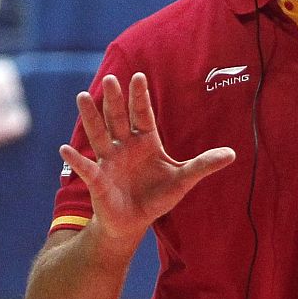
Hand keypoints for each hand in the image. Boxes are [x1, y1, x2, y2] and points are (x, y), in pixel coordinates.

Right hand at [60, 72, 235, 246]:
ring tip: (82, 97)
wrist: (133, 221)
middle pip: (118, 118)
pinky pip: (86, 167)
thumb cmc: (157, 197)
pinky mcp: (98, 180)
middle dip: (114, 100)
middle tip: (111, 78)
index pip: (142, 114)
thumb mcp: (183, 180)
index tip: (138, 77)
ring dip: (91, 117)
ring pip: (99, 134)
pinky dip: (77, 159)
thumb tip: (232, 154)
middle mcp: (124, 146)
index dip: (140, 97)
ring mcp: (109, 161)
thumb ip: (204, 165)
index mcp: (145, 141)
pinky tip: (65, 147)